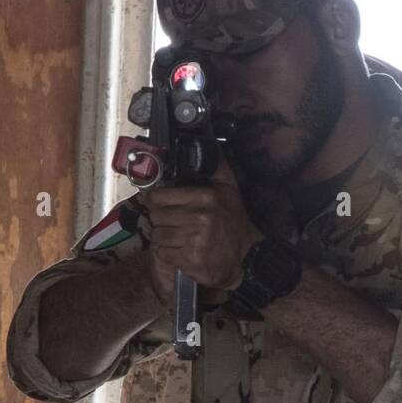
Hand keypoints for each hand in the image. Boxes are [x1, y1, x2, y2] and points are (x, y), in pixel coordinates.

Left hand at [145, 155, 262, 307]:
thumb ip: (217, 166)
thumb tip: (207, 143)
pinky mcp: (191, 259)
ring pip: (158, 236)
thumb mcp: (229, 189)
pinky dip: (169, 255)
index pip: (159, 196)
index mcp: (204, 196)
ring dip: (164, 239)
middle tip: (171, 224)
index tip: (158, 205)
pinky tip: (181, 252)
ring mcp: (195, 239)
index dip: (155, 201)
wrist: (246, 256)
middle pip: (156, 217)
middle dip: (160, 221)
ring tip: (177, 238)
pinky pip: (164, 254)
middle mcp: (199, 216)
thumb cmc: (234, 222)